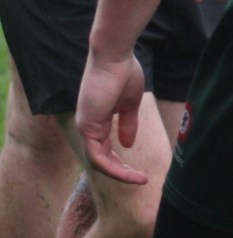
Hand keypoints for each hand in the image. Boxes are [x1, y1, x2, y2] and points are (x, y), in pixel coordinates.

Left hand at [74, 50, 148, 184]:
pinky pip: (97, 156)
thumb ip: (128, 124)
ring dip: (119, 174)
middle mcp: (88, 126)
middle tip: (140, 179)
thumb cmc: (124, 73)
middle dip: (121, 172)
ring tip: (139, 179)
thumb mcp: (130, 104)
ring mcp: (86, 126)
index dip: (121, 162)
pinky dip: (112, 167)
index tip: (140, 170)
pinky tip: (128, 172)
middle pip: (101, 159)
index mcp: (98, 120)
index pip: (105, 149)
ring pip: (98, 162)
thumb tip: (127, 144)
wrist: (115, 57)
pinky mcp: (88, 126)